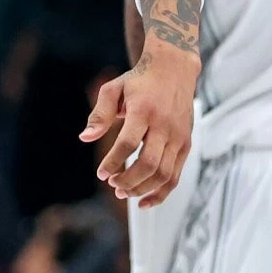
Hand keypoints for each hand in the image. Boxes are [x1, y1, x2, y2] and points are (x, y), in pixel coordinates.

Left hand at [81, 42, 197, 206]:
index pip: (129, 143)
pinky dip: (162, 192)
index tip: (101, 173)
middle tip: (112, 186)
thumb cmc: (139, 80)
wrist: (173, 70)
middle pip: (149, 163)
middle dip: (129, 180)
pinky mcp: (186, 144)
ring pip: (164, 173)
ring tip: (123, 192)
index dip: (114, 162)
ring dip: (143, 188)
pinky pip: (176, 175)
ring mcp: (179, 137)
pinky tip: (145, 201)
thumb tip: (85, 137)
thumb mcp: (113, 89)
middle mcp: (165, 125)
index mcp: (144, 111)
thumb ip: (99, 114)